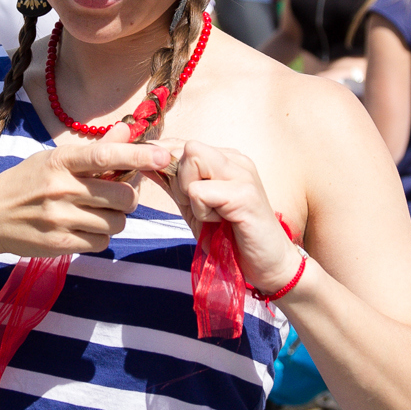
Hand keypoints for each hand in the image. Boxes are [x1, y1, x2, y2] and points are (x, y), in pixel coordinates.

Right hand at [0, 124, 170, 258]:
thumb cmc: (26, 182)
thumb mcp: (54, 159)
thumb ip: (94, 150)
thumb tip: (128, 131)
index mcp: (60, 160)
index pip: (106, 156)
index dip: (138, 157)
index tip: (162, 156)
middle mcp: (61, 188)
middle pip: (122, 196)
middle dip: (128, 197)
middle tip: (117, 195)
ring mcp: (60, 218)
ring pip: (116, 222)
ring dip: (115, 219)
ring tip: (97, 213)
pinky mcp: (60, 243)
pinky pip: (102, 243)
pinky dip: (101, 237)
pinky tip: (85, 228)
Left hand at [169, 141, 303, 294]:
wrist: (266, 266)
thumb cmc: (229, 237)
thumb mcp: (193, 205)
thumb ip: (172, 182)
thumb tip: (144, 162)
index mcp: (224, 159)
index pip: (181, 143)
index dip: (167, 167)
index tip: (178, 194)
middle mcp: (236, 159)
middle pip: (186, 148)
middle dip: (180, 180)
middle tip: (199, 207)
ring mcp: (243, 174)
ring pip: (191, 160)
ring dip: (191, 195)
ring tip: (212, 215)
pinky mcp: (245, 194)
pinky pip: (200, 191)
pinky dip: (202, 212)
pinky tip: (221, 223)